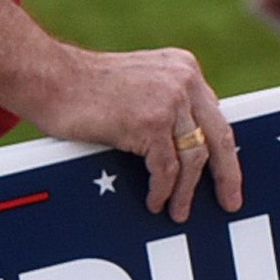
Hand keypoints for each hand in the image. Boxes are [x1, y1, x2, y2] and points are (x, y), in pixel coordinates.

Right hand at [21, 44, 241, 221]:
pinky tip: (155, 201)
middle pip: (218, 137)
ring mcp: (169, 100)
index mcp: (184, 68)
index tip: (228, 174)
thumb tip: (188, 143)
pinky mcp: (149, 122)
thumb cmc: (84, 86)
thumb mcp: (140, 82)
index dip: (223, 150)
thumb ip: (167, 102)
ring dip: (186, 191)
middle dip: (227, 175)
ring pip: (193, 158)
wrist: (49, 77)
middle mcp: (183, 80)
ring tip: (178, 211)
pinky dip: (163, 190)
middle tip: (230, 202)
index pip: (215, 115)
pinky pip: (166, 168)